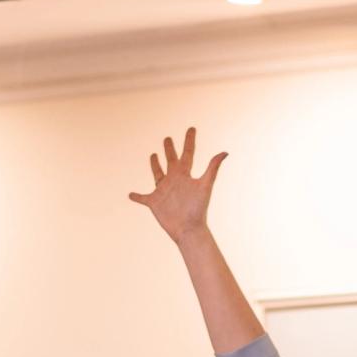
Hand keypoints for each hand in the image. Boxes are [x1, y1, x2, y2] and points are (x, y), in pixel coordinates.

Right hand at [128, 127, 226, 242]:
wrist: (188, 229)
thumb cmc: (198, 209)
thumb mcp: (205, 185)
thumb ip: (213, 168)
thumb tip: (225, 152)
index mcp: (185, 174)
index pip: (188, 153)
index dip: (189, 140)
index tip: (191, 128)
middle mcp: (174, 180)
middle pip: (171, 160)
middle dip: (169, 149)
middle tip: (167, 139)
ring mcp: (163, 191)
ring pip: (157, 174)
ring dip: (155, 165)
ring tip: (153, 155)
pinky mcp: (154, 202)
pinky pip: (143, 198)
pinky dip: (136, 196)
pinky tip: (130, 194)